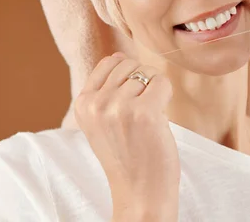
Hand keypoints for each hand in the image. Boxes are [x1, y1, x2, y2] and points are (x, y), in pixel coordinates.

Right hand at [74, 53, 179, 219]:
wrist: (140, 193)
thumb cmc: (128, 155)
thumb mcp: (102, 120)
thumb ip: (106, 89)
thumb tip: (119, 55)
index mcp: (83, 103)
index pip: (108, 63)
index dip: (127, 79)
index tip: (129, 105)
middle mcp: (96, 103)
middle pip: (129, 65)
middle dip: (142, 83)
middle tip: (141, 114)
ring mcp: (118, 106)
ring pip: (147, 72)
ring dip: (155, 92)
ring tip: (148, 120)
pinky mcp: (144, 112)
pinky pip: (162, 82)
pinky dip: (166, 96)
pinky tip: (159, 118)